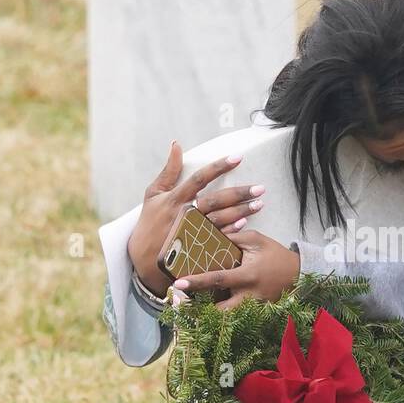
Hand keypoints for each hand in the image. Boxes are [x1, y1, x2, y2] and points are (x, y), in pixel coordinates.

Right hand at [126, 142, 265, 295]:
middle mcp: (184, 214)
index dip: (219, 167)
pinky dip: (231, 230)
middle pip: (216, 200)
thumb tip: (176, 144)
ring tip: (259, 203)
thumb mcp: (153, 193)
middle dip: (239, 193)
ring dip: (241, 211)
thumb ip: (169, 170)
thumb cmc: (149, 221)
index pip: (200, 178)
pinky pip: (217, 238)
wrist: (143, 258)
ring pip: (220, 219)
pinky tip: (245, 223)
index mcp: (175, 198)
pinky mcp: (196, 248)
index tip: (238, 157)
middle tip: (260, 188)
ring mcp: (191, 232)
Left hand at [172, 230, 300, 309]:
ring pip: (224, 319)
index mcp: (247, 276)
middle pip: (218, 311)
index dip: (197, 282)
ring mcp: (251, 308)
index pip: (218, 280)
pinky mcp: (253, 312)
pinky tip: (201, 310)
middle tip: (177, 304)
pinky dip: (216, 315)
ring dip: (204, 316)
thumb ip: (233, 238)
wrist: (297, 274)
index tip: (179, 283)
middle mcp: (248, 296)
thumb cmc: (275, 254)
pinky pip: (232, 317)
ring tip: (184, 309)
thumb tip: (208, 235)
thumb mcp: (256, 240)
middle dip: (196, 311)